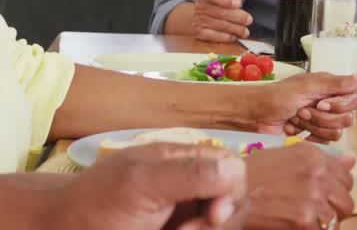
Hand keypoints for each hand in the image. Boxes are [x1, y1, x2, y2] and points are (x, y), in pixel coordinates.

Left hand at [51, 143, 247, 229]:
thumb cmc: (95, 207)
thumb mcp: (142, 184)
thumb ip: (190, 172)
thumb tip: (235, 169)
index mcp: (183, 159)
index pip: (233, 167)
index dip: (231, 191)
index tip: (212, 215)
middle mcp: (189, 184)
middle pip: (234, 198)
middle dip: (218, 221)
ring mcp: (183, 210)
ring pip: (221, 222)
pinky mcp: (177, 226)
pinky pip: (202, 229)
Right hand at [192, 0, 252, 41]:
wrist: (204, 10)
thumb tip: (236, 0)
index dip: (225, 0)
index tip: (238, 4)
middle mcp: (200, 5)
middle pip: (220, 13)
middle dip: (237, 17)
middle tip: (249, 20)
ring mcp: (198, 20)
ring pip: (220, 25)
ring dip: (235, 29)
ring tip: (245, 31)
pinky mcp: (200, 32)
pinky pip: (213, 36)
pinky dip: (225, 37)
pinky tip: (234, 37)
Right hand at [244, 145, 355, 228]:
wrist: (226, 195)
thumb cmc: (250, 176)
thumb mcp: (286, 156)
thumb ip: (322, 159)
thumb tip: (352, 159)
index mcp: (314, 156)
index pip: (346, 178)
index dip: (336, 190)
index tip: (325, 197)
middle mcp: (318, 174)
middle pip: (346, 200)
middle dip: (334, 209)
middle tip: (316, 213)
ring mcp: (313, 197)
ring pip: (336, 219)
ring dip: (324, 224)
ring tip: (305, 221)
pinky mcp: (304, 219)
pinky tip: (297, 227)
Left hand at [250, 71, 356, 141]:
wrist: (254, 116)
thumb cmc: (277, 96)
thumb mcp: (309, 85)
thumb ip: (339, 83)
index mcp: (331, 89)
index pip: (355, 99)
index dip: (341, 104)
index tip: (321, 102)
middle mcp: (329, 105)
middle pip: (347, 119)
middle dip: (322, 117)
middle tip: (302, 110)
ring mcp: (321, 123)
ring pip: (336, 133)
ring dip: (313, 125)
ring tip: (296, 119)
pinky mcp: (313, 139)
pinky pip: (325, 143)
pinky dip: (308, 137)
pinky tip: (294, 130)